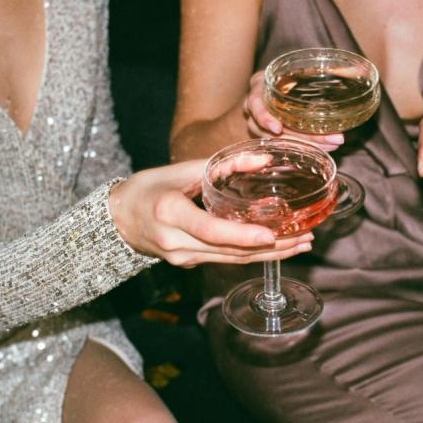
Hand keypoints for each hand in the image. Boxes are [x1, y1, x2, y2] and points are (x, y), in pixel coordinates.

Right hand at [109, 159, 313, 267]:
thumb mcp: (180, 170)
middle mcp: (176, 242)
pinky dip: (252, 254)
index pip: (210, 230)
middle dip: (271, 248)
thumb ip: (222, 165)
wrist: (117, 220)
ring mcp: (182, 258)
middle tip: (304, 238)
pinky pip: (225, 260)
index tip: (270, 235)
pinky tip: (277, 248)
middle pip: (229, 251)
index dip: (241, 236)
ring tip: (300, 244)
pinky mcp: (189, 263)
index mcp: (169, 213)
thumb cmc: (147, 188)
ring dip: (269, 255)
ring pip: (231, 260)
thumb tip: (264, 159)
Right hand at [242, 71, 343, 152]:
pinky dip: (301, 151)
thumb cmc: (288, 75)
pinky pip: (283, 148)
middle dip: (303, 138)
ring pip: (280, 142)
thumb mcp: (299, 68)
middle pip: (272, 130)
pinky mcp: (269, 137)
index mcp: (259, 88)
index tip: (278, 128)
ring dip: (307, 146)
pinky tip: (320, 154)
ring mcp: (260, 125)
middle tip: (332, 140)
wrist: (278, 85)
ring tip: (333, 145)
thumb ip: (323, 71)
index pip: (255, 105)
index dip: (264, 118)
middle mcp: (255, 108)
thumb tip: (359, 70)